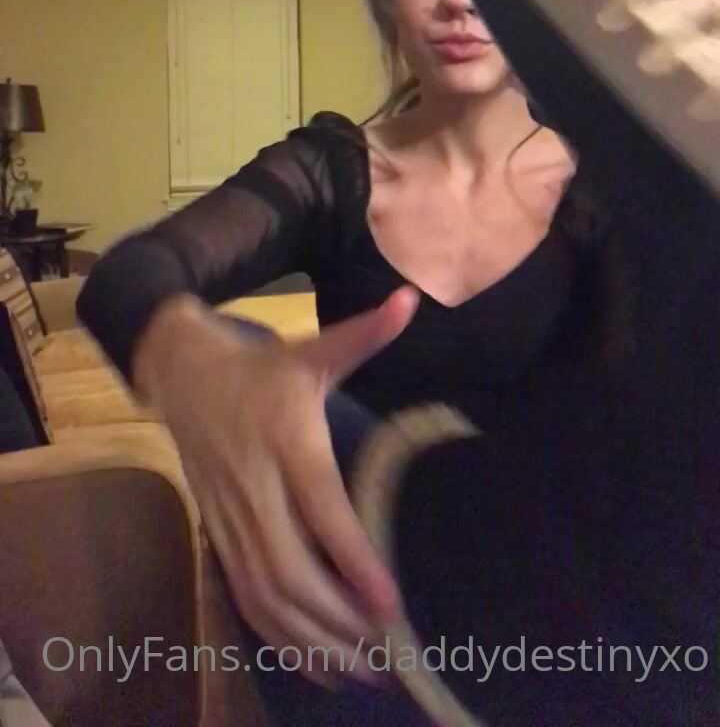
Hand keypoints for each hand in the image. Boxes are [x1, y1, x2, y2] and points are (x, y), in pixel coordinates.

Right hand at [132, 286, 418, 684]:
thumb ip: (366, 333)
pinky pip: (243, 595)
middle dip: (335, 618)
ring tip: (359, 670)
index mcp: (286, 436)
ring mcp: (229, 511)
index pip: (321, 508)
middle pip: (288, 568)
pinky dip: (277, 636)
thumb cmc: (259, 364)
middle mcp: (254, 481)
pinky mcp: (216, 530)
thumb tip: (412, 299)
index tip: (390, 602)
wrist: (179, 370)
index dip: (353, 559)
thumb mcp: (313, 346)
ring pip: (263, 592)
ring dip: (308, 639)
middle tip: (384, 650)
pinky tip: (314, 662)